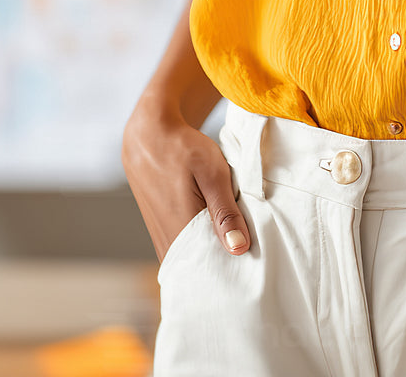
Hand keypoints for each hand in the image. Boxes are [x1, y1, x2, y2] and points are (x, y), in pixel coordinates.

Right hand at [121, 94, 250, 260]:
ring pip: (192, 260)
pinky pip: (184, 251)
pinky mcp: (160, 232)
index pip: (212, 268)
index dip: (235, 269)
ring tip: (236, 243)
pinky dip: (201, 247)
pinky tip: (218, 235)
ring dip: (213, 255)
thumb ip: (225, 213)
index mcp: (181, 229)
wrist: (150, 135)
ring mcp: (161, 238)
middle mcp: (167, 240)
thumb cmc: (183, 149)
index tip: (255, 265)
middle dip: (226, 265)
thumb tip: (239, 248)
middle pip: (202, 268)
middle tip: (250, 255)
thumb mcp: (212, 174)